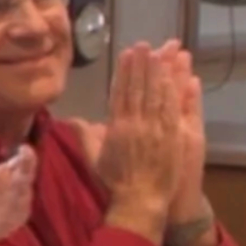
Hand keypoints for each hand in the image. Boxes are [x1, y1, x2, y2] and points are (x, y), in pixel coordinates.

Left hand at [0, 135, 37, 245]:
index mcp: (5, 173)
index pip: (20, 160)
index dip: (25, 154)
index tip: (23, 148)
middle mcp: (14, 187)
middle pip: (27, 175)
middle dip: (28, 168)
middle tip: (25, 159)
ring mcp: (15, 205)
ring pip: (25, 195)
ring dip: (22, 190)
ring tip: (17, 183)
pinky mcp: (13, 222)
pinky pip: (19, 215)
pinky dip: (17, 210)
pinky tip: (12, 207)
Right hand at [89, 43, 202, 239]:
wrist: (140, 201)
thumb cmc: (115, 183)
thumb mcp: (94, 159)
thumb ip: (85, 136)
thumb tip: (71, 119)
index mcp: (116, 128)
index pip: (120, 93)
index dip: (124, 72)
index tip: (127, 54)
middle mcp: (135, 124)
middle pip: (139, 88)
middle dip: (142, 64)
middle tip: (144, 44)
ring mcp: (155, 129)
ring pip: (156, 94)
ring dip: (158, 72)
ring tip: (160, 51)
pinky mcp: (172, 136)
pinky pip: (172, 109)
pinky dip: (173, 91)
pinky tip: (174, 77)